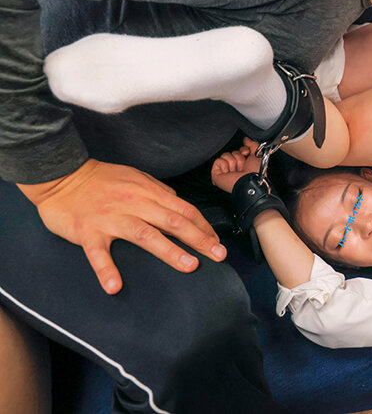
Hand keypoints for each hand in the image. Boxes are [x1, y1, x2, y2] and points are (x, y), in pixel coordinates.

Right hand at [17, 159, 225, 294]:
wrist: (61, 177)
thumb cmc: (101, 179)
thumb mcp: (136, 178)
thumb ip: (158, 191)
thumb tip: (179, 203)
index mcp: (148, 192)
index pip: (184, 210)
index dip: (204, 227)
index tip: (218, 242)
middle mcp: (134, 204)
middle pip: (174, 222)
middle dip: (200, 239)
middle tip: (219, 255)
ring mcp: (112, 218)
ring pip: (146, 235)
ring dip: (170, 251)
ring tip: (189, 266)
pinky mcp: (88, 231)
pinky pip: (98, 253)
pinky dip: (106, 270)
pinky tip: (115, 286)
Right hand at [210, 137, 261, 192]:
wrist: (249, 181)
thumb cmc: (255, 172)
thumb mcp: (258, 155)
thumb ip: (253, 145)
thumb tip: (246, 139)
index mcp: (243, 164)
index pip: (238, 151)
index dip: (243, 151)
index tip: (246, 154)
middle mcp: (235, 168)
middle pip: (232, 152)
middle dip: (238, 158)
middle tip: (242, 167)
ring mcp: (225, 171)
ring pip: (225, 155)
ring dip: (232, 162)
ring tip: (236, 171)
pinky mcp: (217, 174)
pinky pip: (218, 161)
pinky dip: (224, 165)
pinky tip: (228, 172)